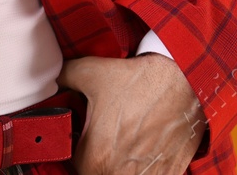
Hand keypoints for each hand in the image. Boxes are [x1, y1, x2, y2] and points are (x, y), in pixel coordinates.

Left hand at [58, 54, 203, 174]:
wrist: (185, 82)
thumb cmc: (140, 81)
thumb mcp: (91, 72)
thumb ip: (63, 78)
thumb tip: (50, 80)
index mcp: (95, 156)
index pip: (76, 168)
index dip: (79, 154)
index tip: (86, 140)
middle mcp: (118, 173)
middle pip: (98, 174)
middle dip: (100, 160)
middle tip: (108, 139)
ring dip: (121, 166)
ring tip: (127, 144)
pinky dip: (144, 168)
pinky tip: (145, 149)